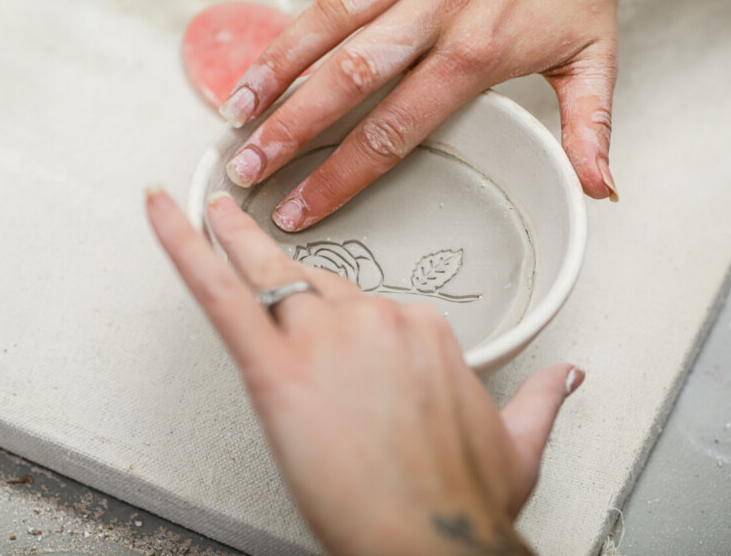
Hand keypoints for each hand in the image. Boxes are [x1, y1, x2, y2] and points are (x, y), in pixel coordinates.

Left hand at [146, 187, 584, 554]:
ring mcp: (324, 338)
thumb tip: (565, 378)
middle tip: (238, 216)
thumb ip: (543, 398)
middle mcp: (374, 322)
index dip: (342, 321)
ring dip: (228, 237)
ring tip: (209, 208)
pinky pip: (221, 294)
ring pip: (267, 273)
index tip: (330, 328)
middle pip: (313, 277)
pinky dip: (185, 246)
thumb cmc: (464, 501)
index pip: (370, 305)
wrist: (433, 542)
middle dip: (272, 255)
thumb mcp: (521, 443)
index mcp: (421, 331)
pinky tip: (164, 214)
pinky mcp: (276, 370)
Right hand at [204, 0, 642, 230]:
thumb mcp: (594, 60)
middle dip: (291, 129)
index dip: (342, 176)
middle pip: (346, 78)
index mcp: (473, 53)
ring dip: (274, 60)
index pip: (393, 131)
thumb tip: (599, 191)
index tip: (301, 208)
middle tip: (247, 166)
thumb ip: (589, 129)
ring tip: (235, 106)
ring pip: (325, 13)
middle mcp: (431, 10)